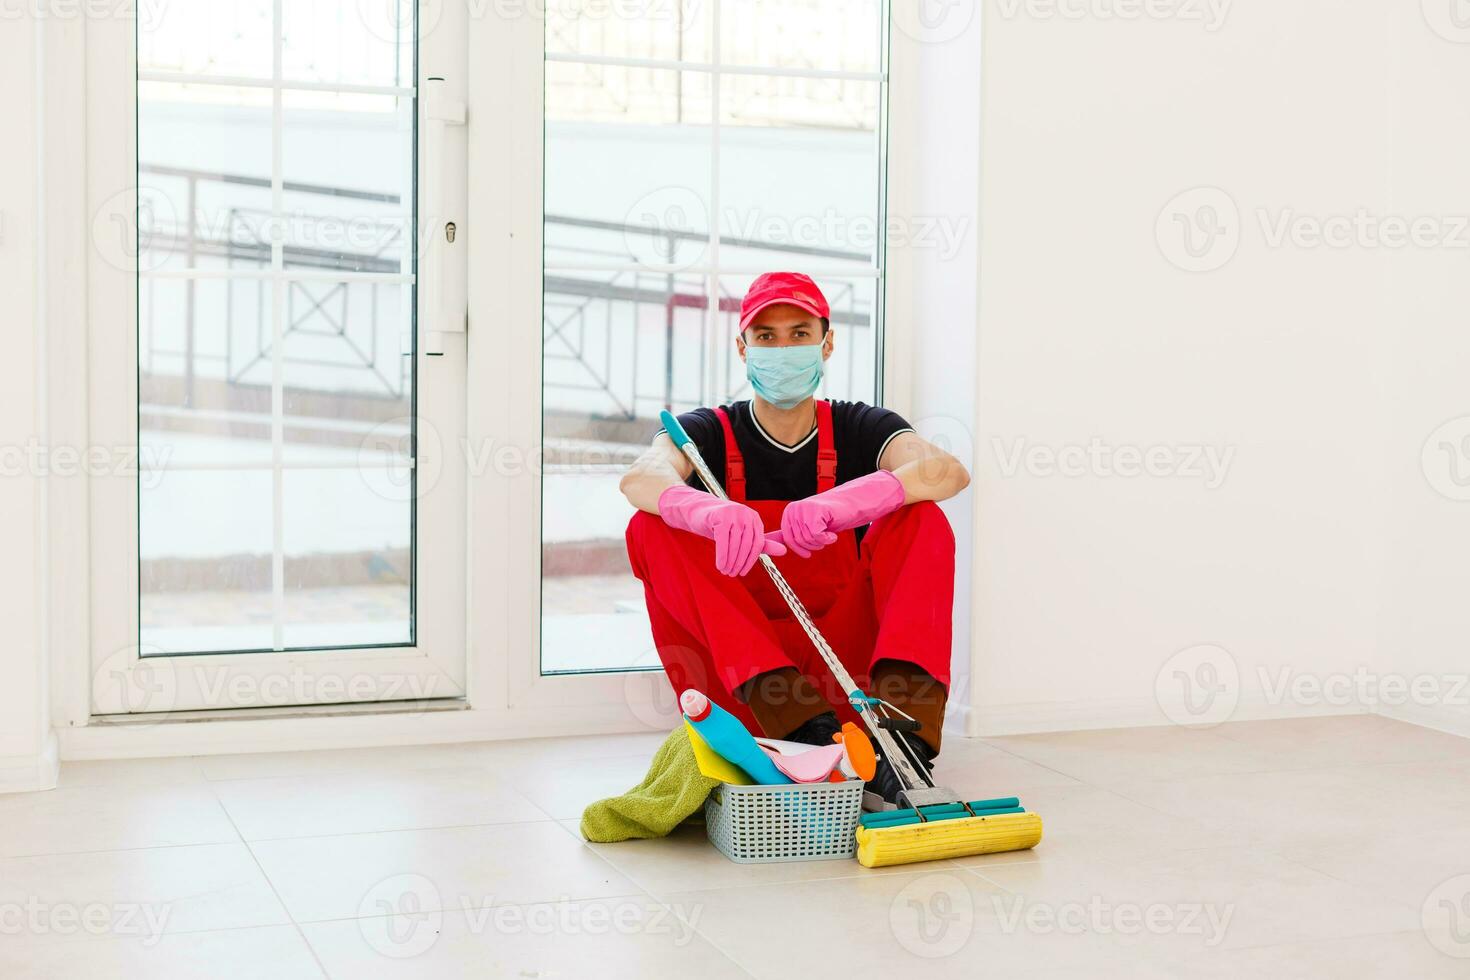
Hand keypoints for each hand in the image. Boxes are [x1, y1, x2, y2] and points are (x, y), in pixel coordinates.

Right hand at [658, 485, 786, 575]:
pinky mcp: (720, 516)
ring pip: (735, 544)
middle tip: (732, 574)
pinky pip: (723, 541)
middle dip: (739, 563)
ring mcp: (734, 513)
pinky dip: (722, 556)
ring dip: (730, 562)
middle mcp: (746, 514)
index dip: (751, 560)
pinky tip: (719, 565)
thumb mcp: (741, 536)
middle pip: (747, 545)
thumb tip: (785, 551)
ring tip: (725, 571)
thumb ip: (762, 544)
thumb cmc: (721, 526)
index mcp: (755, 519)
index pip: (758, 544)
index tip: (743, 572)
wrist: (697, 512)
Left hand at [775, 471, 906, 557]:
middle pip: (798, 541)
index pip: (788, 538)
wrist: (851, 505)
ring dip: (821, 542)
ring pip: (808, 539)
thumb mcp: (807, 526)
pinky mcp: (816, 511)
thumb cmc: (830, 517)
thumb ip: (791, 533)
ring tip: (828, 534)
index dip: (799, 549)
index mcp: (789, 512)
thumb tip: (768, 543)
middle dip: (812, 545)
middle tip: (823, 539)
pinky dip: (826, 539)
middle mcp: (794, 509)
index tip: (808, 554)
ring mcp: (804, 509)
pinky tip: (833, 535)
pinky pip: (817, 536)